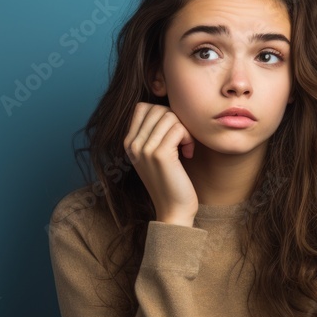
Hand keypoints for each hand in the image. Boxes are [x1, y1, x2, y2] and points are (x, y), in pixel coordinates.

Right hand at [123, 102, 198, 224]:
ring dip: (184, 130)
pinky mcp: (160, 154)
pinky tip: (188, 153)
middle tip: (183, 141)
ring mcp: (144, 149)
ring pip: (170, 116)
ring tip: (185, 148)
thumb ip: (155, 132)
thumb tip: (168, 106)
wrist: (173, 210)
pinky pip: (178, 128)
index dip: (164, 114)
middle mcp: (132, 144)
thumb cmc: (171, 180)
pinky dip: (188, 138)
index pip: (143, 107)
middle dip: (176, 121)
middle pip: (158, 109)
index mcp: (128, 142)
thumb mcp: (156, 154)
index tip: (172, 133)